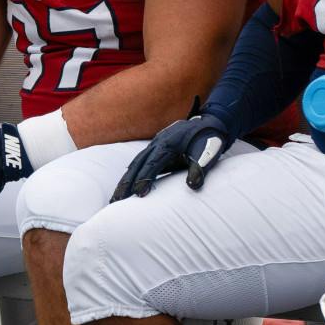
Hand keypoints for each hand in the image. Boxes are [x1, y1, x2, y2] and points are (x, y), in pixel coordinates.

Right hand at [112, 112, 230, 200]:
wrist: (208, 124)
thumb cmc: (208, 140)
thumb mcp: (207, 154)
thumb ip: (199, 169)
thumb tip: (192, 186)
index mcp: (168, 145)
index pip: (152, 164)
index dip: (145, 178)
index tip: (138, 194)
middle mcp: (156, 144)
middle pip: (136, 165)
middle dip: (125, 183)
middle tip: (116, 200)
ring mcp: (154, 146)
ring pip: (135, 164)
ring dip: (124, 180)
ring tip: (116, 197)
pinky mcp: (155, 149)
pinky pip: (139, 163)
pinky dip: (130, 174)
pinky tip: (124, 185)